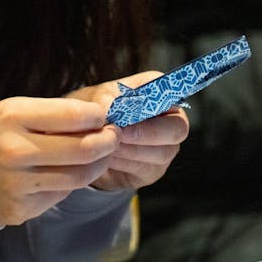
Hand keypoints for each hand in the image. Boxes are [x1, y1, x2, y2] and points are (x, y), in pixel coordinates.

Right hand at [0, 97, 119, 226]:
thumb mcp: (14, 111)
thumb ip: (55, 113)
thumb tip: (100, 118)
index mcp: (12, 117)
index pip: (73, 115)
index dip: (98, 116)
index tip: (105, 116)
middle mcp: (15, 151)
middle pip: (84, 149)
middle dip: (109, 141)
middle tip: (114, 136)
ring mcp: (18, 184)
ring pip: (80, 177)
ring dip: (99, 164)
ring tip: (102, 153)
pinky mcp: (21, 210)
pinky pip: (62, 195)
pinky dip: (71, 183)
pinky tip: (67, 172)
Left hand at [66, 71, 189, 190]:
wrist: (84, 141)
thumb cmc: (98, 113)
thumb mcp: (97, 100)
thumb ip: (106, 101)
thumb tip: (110, 111)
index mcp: (158, 94)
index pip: (171, 91)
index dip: (157, 100)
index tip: (133, 107)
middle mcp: (169, 120)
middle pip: (177, 128)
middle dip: (148, 132)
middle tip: (120, 133)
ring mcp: (164, 148)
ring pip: (162, 152)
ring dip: (131, 149)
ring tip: (108, 145)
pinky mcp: (152, 170)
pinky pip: (144, 168)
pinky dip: (123, 162)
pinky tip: (107, 156)